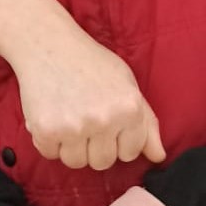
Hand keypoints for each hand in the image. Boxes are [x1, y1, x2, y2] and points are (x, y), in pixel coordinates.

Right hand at [15, 33, 164, 170]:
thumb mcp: (128, 86)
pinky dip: (48, 140)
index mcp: (129, 109)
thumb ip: (147, 124)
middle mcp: (105, 120)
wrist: (48, 43)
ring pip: (76, 162)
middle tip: (85, 118)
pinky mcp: (47, 130)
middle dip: (94, 146)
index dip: (117, 140)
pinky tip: (51, 115)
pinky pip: (50, 154)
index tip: (106, 122)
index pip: (130, 153)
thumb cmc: (92, 64)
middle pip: (103, 162)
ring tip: (68, 117)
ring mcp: (75, 127)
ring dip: (71, 146)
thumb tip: (159, 157)